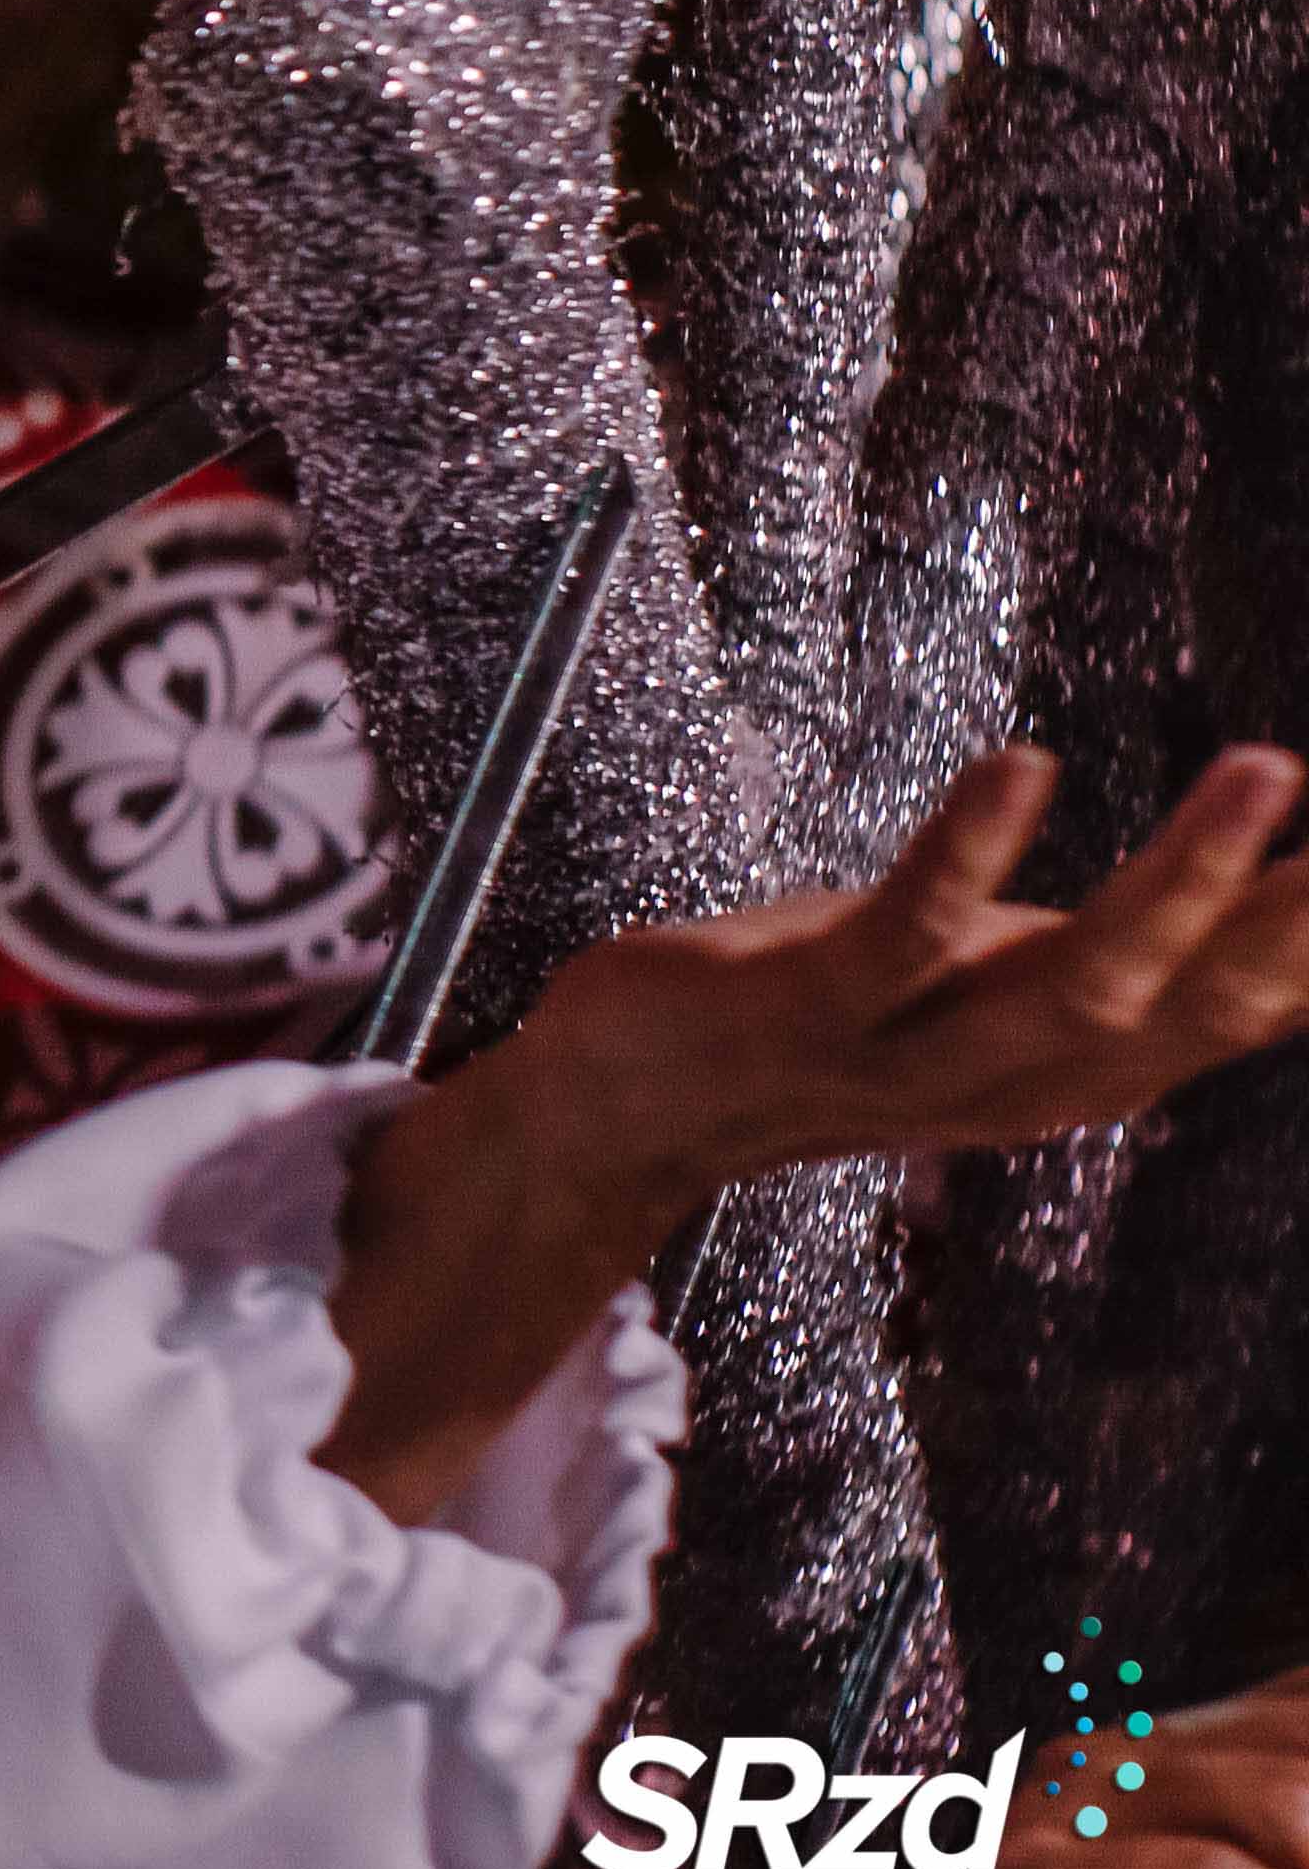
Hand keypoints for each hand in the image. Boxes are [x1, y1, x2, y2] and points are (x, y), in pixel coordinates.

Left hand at [318, 745, 1308, 1525]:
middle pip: (1203, 1001)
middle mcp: (1024, 1075)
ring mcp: (916, 1048)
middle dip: (1306, 914)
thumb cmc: (837, 1019)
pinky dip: (966, 851)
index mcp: (1083, 1067)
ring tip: (1267, 763)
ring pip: (1082, 977)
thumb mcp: (1007, 992)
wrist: (627, 1105)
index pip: (1250, 1006)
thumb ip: (1141, 966)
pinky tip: (1022, 766)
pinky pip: (902, 934)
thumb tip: (1287, 929)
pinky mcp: (806, 1005)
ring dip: (1182, 875)